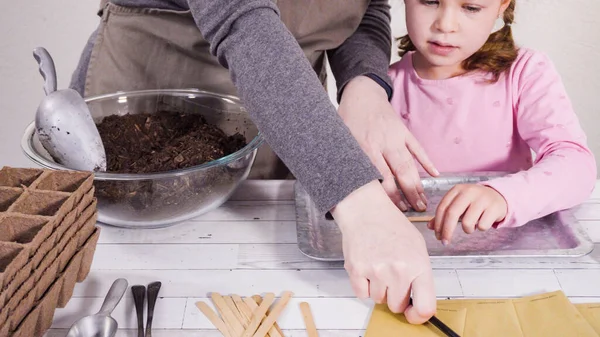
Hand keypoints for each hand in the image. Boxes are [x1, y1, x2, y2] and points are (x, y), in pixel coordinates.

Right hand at [332, 180, 436, 323]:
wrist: (366, 211)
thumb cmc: (392, 227)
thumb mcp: (418, 247)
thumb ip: (420, 275)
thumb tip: (418, 302)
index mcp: (418, 265)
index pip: (424, 307)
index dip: (418, 316)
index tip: (412, 314)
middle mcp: (398, 271)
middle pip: (397, 306)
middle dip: (394, 296)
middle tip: (391, 277)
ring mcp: (376, 271)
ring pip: (378, 300)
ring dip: (378, 288)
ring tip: (378, 266)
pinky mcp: (356, 270)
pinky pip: (361, 294)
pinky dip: (363, 285)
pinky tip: (366, 267)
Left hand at [337, 76, 438, 211]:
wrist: (361, 93)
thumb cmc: (348, 119)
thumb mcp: (341, 140)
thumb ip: (345, 161)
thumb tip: (339, 188)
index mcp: (365, 147)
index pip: (379, 177)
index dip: (388, 195)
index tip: (392, 210)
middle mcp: (382, 143)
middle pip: (398, 173)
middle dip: (408, 194)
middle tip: (414, 211)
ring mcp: (396, 137)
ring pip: (409, 164)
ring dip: (417, 184)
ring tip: (422, 202)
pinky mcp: (404, 131)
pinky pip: (418, 148)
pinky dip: (427, 161)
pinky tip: (435, 174)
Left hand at [428, 184, 507, 244]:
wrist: (499, 196)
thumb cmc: (474, 202)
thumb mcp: (458, 204)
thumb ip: (444, 214)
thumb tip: (430, 226)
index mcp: (457, 190)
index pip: (442, 207)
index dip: (438, 223)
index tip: (437, 236)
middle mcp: (469, 191)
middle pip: (452, 214)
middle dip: (447, 231)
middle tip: (445, 242)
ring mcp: (482, 199)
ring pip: (468, 222)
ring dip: (467, 230)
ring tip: (471, 226)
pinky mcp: (494, 207)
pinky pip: (482, 225)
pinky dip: (480, 228)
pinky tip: (483, 222)